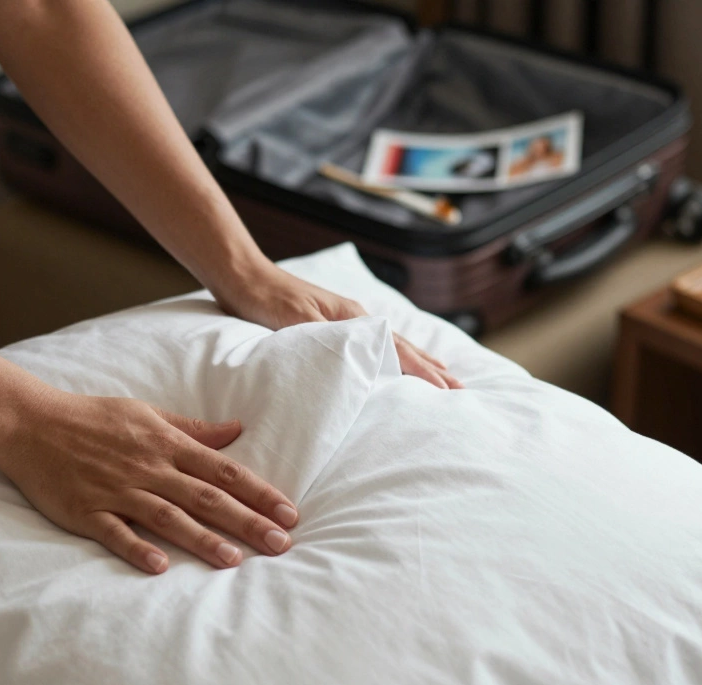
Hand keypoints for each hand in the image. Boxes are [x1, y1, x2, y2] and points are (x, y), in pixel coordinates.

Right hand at [0, 389, 299, 573]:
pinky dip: (137, 547)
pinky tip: (159, 567)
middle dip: (246, 521)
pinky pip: (115, 532)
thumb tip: (237, 429)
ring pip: (167, 517)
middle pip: (205, 497)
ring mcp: (117, 489)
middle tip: (280, 544)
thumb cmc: (93, 417)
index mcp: (165, 443)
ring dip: (202, 539)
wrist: (31, 421)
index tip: (289, 513)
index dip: (259, 492)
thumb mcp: (147, 413)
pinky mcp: (86, 510)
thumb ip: (193, 429)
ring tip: (233, 561)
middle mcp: (148, 467)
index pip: (223, 471)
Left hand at [215, 264, 462, 388]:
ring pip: (392, 344)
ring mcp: (345, 320)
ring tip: (441, 372)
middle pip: (403, 346)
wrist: (241, 276)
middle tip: (460, 388)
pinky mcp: (330, 324)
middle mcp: (355, 318)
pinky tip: (393, 360)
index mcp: (353, 319)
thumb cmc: (265, 300)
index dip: (424, 371)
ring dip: (418, 360)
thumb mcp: (297, 322)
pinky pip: (373, 344)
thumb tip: (363, 355)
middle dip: (432, 368)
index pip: (398, 350)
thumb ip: (329, 340)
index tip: (449, 390)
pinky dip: (393, 354)